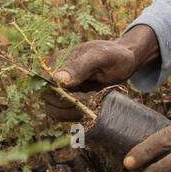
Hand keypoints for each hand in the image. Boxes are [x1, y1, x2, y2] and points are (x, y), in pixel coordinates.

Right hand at [41, 26, 159, 121]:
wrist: (125, 62)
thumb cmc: (114, 56)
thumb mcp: (101, 58)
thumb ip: (80, 67)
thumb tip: (58, 79)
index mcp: (59, 61)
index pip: (46, 85)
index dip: (60, 96)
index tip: (81, 97)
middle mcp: (56, 75)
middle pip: (48, 100)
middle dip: (68, 106)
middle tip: (91, 102)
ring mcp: (62, 89)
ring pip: (54, 110)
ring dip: (72, 113)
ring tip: (92, 105)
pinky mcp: (70, 99)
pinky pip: (64, 114)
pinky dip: (75, 115)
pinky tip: (90, 108)